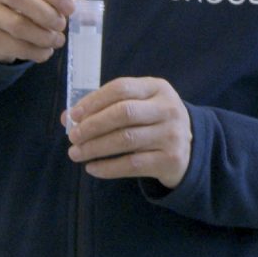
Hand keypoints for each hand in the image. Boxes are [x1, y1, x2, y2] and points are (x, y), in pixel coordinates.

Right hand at [0, 0, 75, 63]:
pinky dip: (36, 52)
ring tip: (57, 41)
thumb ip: (59, 0)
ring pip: (17, 25)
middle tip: (62, 26)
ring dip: (43, 37)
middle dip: (46, 14)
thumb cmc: (26, 4)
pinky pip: (14, 46)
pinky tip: (46, 51)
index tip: (70, 9)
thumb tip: (87, 14)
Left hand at [64, 77, 191, 188]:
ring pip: (126, 140)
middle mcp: (168, 109)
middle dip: (93, 125)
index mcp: (157, 88)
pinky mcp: (170, 160)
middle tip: (72, 137)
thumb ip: (105, 107)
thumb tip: (68, 117)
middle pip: (123, 113)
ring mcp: (171, 135)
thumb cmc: (154, 122)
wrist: (189, 149)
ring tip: (76, 153)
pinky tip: (92, 168)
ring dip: (95, 148)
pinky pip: (132, 164)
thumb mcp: (138, 106)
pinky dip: (108, 167)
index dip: (94, 101)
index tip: (73, 115)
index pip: (121, 88)